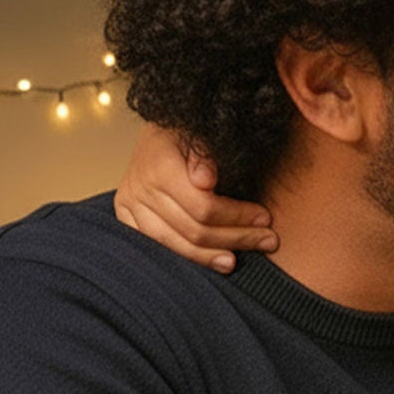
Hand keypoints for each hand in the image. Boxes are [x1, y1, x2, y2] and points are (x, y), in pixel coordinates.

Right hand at [111, 123, 276, 272]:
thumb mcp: (201, 133)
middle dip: (236, 238)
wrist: (155, 132)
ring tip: (235, 261)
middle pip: (194, 230)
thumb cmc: (186, 132)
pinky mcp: (126, 216)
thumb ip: (205, 155)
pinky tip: (208, 261)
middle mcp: (140, 187)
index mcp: (161, 166)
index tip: (265, 218)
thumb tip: (206, 180)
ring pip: (174, 246)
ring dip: (209, 257)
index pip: (205, 208)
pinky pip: (156, 247)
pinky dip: (184, 257)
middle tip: (267, 241)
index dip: (239, 217)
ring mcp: (129, 204)